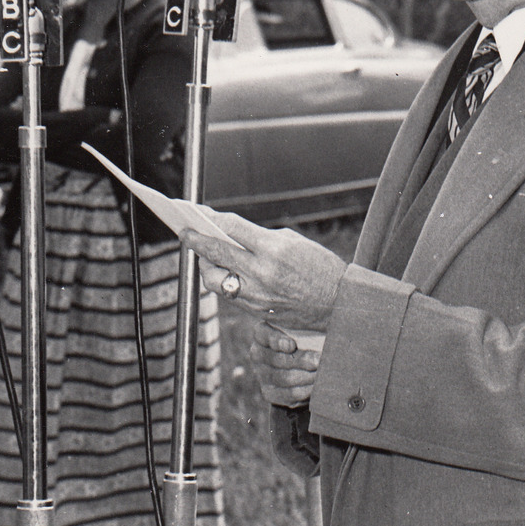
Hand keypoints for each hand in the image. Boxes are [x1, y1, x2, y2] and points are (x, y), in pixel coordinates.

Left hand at [181, 211, 346, 327]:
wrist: (339, 305)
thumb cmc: (320, 269)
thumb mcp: (294, 242)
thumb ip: (261, 238)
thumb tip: (232, 234)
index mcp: (273, 249)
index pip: (231, 227)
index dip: (212, 218)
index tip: (199, 213)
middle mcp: (262, 272)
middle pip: (215, 252)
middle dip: (195, 241)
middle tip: (185, 233)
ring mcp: (257, 294)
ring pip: (214, 279)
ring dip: (205, 266)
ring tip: (205, 258)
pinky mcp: (257, 311)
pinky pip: (229, 295)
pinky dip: (223, 282)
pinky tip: (222, 273)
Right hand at [249, 321, 322, 407]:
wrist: (300, 365)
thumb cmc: (305, 340)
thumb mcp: (304, 330)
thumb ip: (308, 326)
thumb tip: (324, 334)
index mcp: (262, 333)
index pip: (265, 335)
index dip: (276, 341)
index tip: (291, 345)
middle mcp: (258, 354)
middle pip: (278, 360)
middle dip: (303, 361)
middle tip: (320, 361)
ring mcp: (262, 375)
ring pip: (286, 378)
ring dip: (307, 377)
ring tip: (324, 374)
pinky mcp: (270, 393)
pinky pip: (289, 395)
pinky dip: (306, 392)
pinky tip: (318, 387)